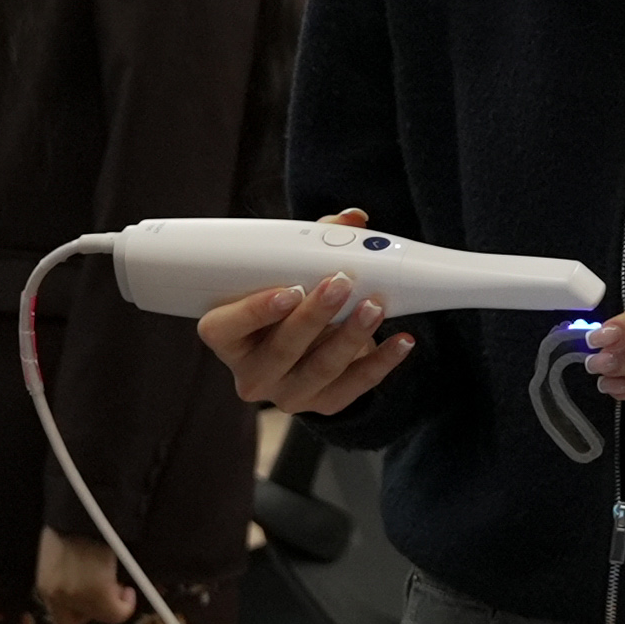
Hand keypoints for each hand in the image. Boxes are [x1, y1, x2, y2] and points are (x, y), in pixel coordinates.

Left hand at [35, 526, 133, 623]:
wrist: (83, 513)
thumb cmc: (72, 524)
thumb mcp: (60, 553)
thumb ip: (65, 573)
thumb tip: (84, 581)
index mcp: (44, 585)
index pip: (58, 615)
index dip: (77, 609)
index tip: (90, 597)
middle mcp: (56, 597)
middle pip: (74, 622)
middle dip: (92, 610)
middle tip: (106, 592)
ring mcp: (77, 598)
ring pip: (100, 616)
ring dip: (111, 604)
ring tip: (120, 587)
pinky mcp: (98, 596)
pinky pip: (118, 612)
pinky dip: (127, 604)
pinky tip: (129, 592)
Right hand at [196, 205, 414, 415]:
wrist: (309, 347)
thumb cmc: (290, 302)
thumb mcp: (290, 273)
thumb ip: (313, 243)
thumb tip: (352, 219)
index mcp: (229, 339)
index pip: (223, 329)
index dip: (253, 311)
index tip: (289, 290)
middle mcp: (253, 373)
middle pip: (280, 349)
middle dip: (314, 315)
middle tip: (341, 284)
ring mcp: (287, 393)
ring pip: (320, 369)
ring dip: (351, 335)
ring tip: (375, 307)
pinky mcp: (323, 404)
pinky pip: (353, 387)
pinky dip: (381, 362)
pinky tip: (401, 341)